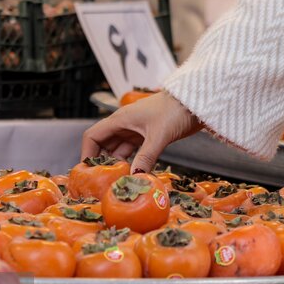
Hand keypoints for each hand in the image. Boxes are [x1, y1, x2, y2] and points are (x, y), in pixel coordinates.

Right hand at [81, 92, 202, 172]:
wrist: (196, 101)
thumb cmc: (176, 110)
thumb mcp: (159, 135)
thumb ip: (146, 157)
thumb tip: (134, 177)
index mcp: (120, 120)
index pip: (93, 136)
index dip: (87, 153)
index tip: (87, 172)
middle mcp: (124, 124)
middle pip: (103, 145)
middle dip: (101, 163)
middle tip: (102, 182)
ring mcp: (135, 130)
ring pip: (118, 150)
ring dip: (116, 165)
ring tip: (117, 181)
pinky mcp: (148, 136)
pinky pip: (133, 152)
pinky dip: (131, 163)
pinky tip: (133, 174)